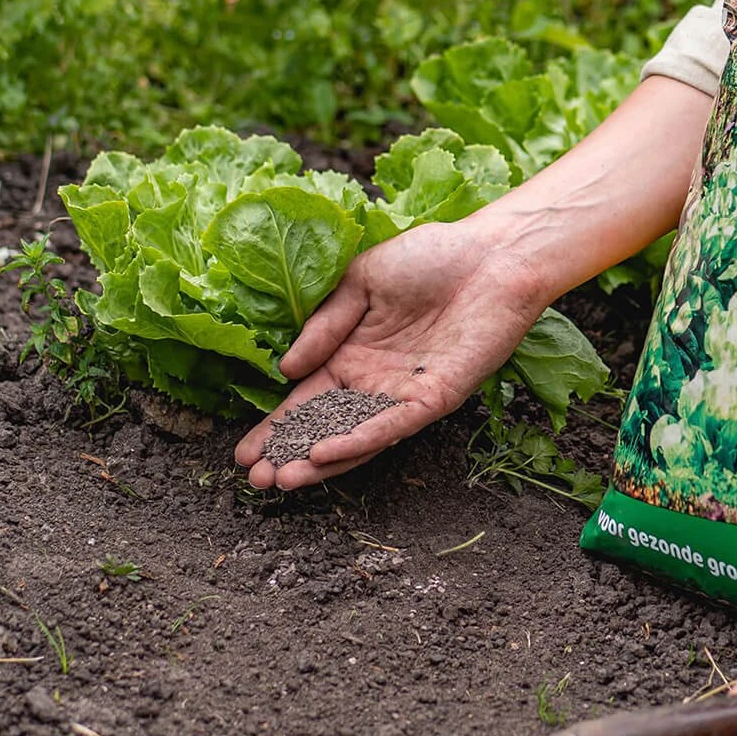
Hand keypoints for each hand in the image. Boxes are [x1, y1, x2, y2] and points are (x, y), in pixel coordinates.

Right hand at [235, 219, 548, 489]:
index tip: (245, 453)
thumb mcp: (361, 281)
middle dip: (291, 455)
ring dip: (320, 462)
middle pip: (326, 428)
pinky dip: (358, 442)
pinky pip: (391, 426)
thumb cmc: (430, 259)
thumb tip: (286, 369)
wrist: (491, 256)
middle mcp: (375, 383)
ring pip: (356, 438)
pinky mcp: (434, 399)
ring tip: (283, 480)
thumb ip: (325, 325)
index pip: (307, 401)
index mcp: (352, 355)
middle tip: (256, 479)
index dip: (278, 427)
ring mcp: (404, 395)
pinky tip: (324, 454)